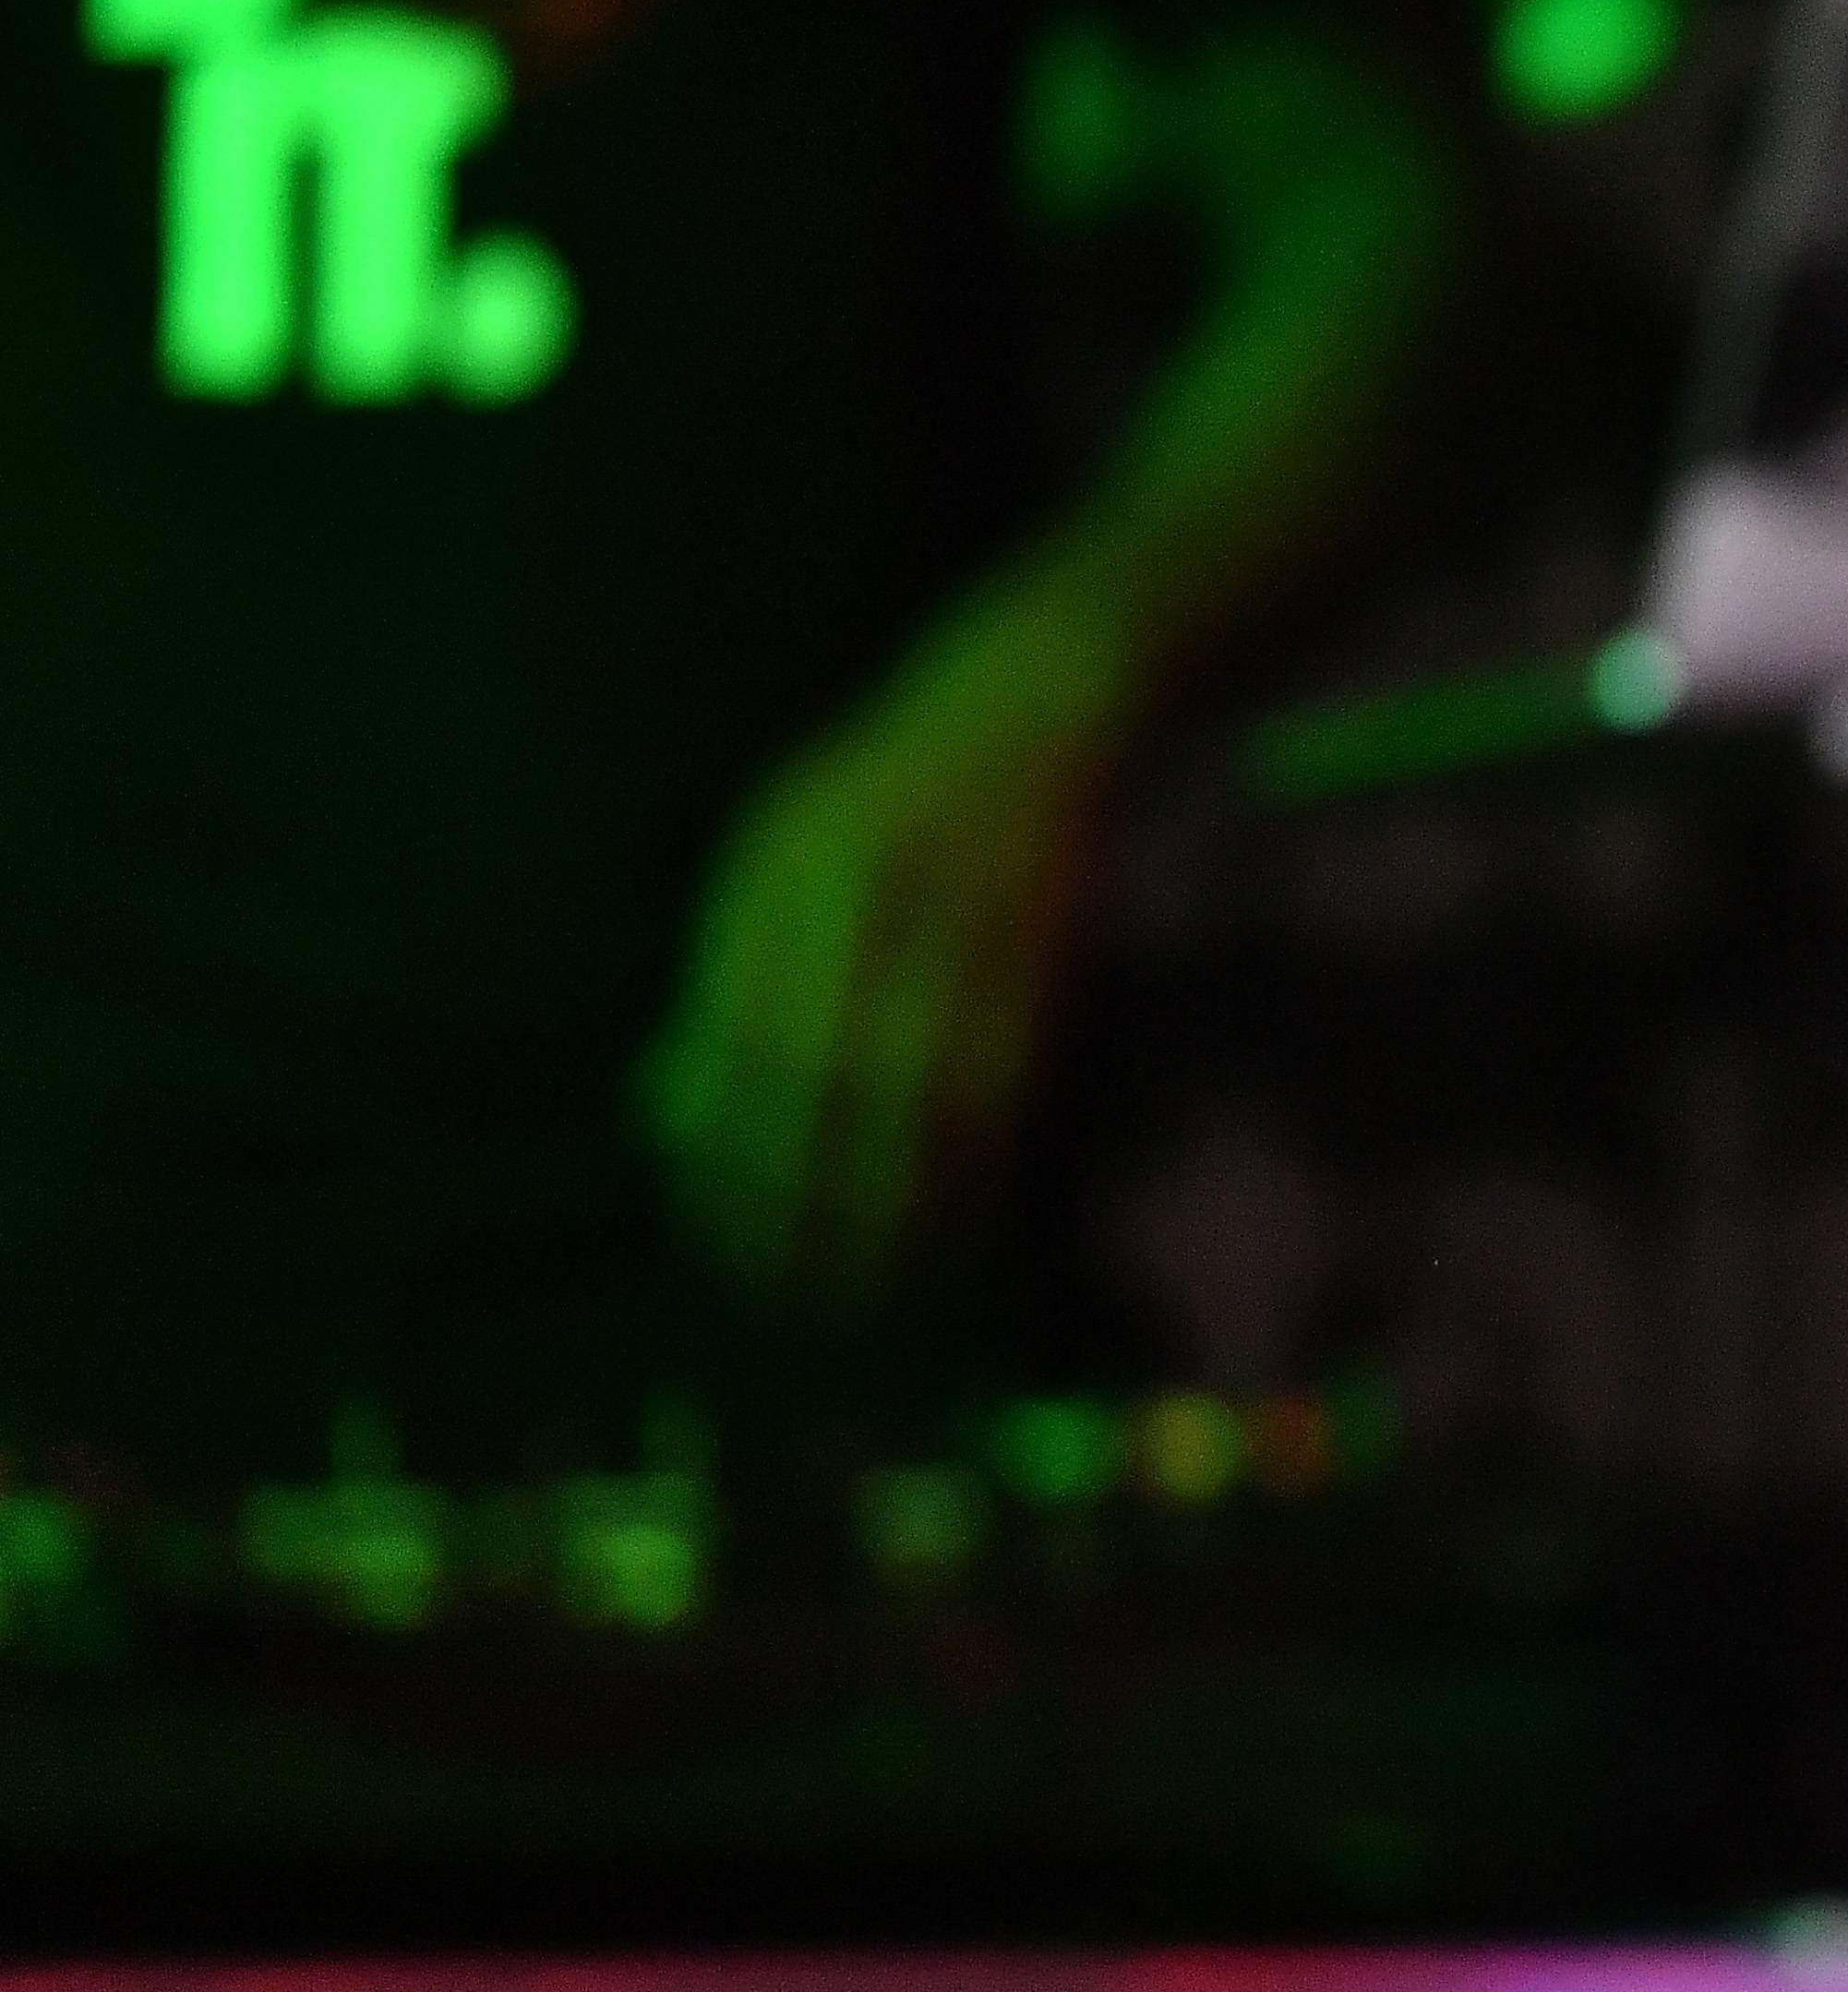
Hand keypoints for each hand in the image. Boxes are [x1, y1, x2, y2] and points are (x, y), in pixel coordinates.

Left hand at [641, 572, 1141, 1304]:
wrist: (1025, 695)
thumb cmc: (884, 787)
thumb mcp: (778, 853)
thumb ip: (727, 975)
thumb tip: (665, 1117)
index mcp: (778, 870)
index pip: (738, 1044)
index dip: (728, 1158)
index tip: (721, 1245)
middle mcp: (861, 892)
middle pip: (820, 1081)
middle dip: (803, 1202)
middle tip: (794, 1296)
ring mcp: (957, 912)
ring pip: (916, 1091)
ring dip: (894, 1205)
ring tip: (876, 1289)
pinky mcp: (1038, 937)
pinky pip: (1001, 1073)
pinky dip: (976, 1158)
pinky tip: (959, 1216)